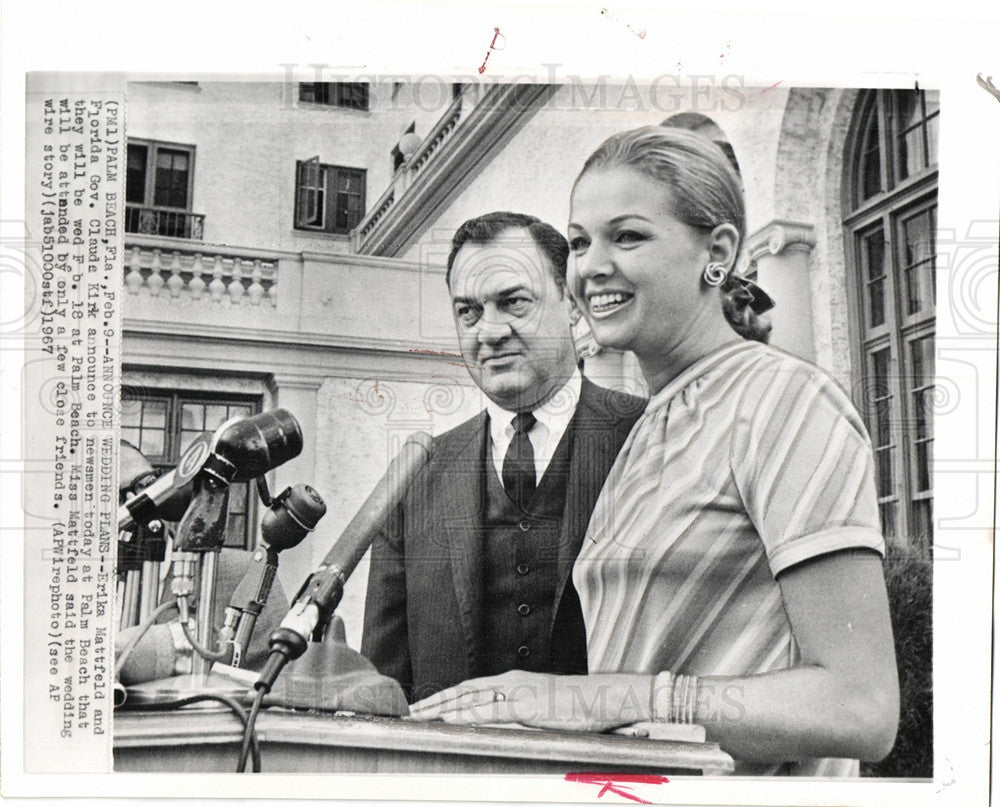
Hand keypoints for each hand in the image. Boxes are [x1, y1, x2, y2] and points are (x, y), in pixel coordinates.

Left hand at [408, 670, 652, 731]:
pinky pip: (492, 711)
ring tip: (421, 715)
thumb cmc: (576, 705)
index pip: (470, 688)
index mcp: (513, 681)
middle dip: (435, 701)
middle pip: (464, 691)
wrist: (602, 698)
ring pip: (472, 699)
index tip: (425, 705)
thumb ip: (519, 714)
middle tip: (411, 711)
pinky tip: (452, 719)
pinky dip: (469, 714)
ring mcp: (518, 692)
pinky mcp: (528, 706)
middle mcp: (510, 682)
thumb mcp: (541, 707)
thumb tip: (501, 726)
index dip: (446, 695)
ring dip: (444, 707)